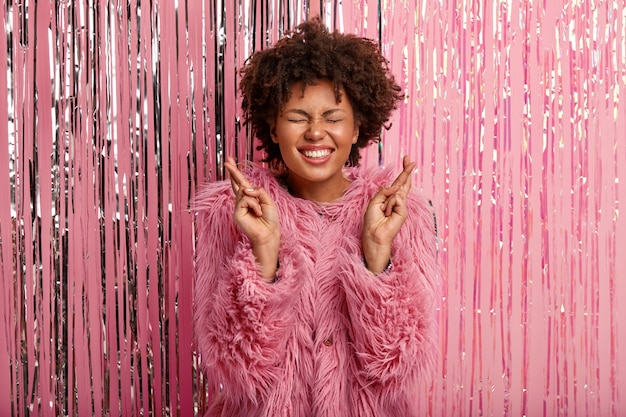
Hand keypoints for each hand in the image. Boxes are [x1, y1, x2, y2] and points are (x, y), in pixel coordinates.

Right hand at [225, 157, 280, 281]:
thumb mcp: (268, 201)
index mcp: (250, 199)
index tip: (230, 162)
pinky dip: (254, 205)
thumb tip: (245, 188)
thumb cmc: (270, 220)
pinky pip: (246, 199)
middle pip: (236, 184)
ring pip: (245, 191)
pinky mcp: (237, 213)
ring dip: (256, 200)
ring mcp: (238, 208)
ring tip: (260, 212)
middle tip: (228, 161)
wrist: (269, 235)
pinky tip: (258, 214)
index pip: (242, 184)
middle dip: (233, 172)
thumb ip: (258, 191)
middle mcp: (242, 203)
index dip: (236, 174)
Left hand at [362, 156, 415, 273]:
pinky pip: (396, 199)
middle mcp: (397, 201)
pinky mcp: (404, 212)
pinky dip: (389, 205)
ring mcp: (401, 207)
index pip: (398, 183)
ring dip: (387, 202)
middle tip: (410, 160)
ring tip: (383, 212)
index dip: (403, 172)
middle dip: (406, 171)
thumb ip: (384, 192)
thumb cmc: (372, 221)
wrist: (373, 235)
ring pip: (396, 193)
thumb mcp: (374, 202)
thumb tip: (396, 186)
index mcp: (389, 198)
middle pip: (404, 184)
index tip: (406, 160)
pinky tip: (387, 214)